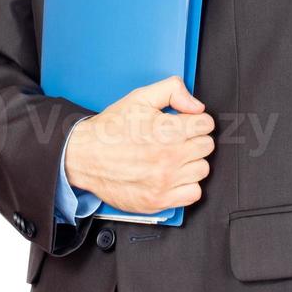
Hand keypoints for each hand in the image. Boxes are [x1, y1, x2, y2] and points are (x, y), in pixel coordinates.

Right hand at [64, 76, 214, 213]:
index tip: (186, 123)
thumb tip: (196, 105)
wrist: (85, 156)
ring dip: (192, 162)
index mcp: (167, 131)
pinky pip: (193, 194)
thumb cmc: (110, 129)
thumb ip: (172, 91)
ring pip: (202, 170)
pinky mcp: (159, 200)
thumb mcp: (140, 97)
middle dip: (195, 138)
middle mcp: (169, 157)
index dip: (196, 120)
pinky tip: (173, 175)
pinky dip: (187, 185)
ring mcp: (165, 181)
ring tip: (174, 156)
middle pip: (207, 146)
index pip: (206, 124)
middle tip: (178, 138)